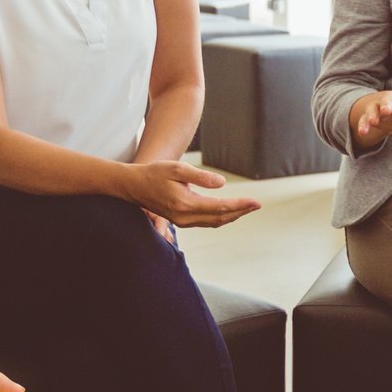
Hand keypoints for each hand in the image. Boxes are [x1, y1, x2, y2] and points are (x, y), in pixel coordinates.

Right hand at [124, 160, 260, 228]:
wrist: (133, 186)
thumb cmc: (155, 173)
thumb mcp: (178, 169)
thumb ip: (200, 177)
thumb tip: (222, 184)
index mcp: (185, 203)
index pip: (220, 207)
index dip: (240, 205)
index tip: (256, 202)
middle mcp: (184, 216)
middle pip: (220, 218)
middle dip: (240, 212)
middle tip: (257, 205)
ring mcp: (182, 221)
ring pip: (214, 222)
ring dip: (232, 216)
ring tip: (248, 208)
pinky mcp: (180, 221)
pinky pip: (206, 222)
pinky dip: (221, 217)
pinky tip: (229, 211)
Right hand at [349, 86, 391, 151]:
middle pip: (388, 97)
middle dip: (387, 103)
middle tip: (387, 111)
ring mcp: (381, 106)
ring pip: (375, 107)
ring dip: (373, 113)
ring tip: (373, 122)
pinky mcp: (373, 115)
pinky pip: (365, 119)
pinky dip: (364, 125)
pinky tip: (363, 132)